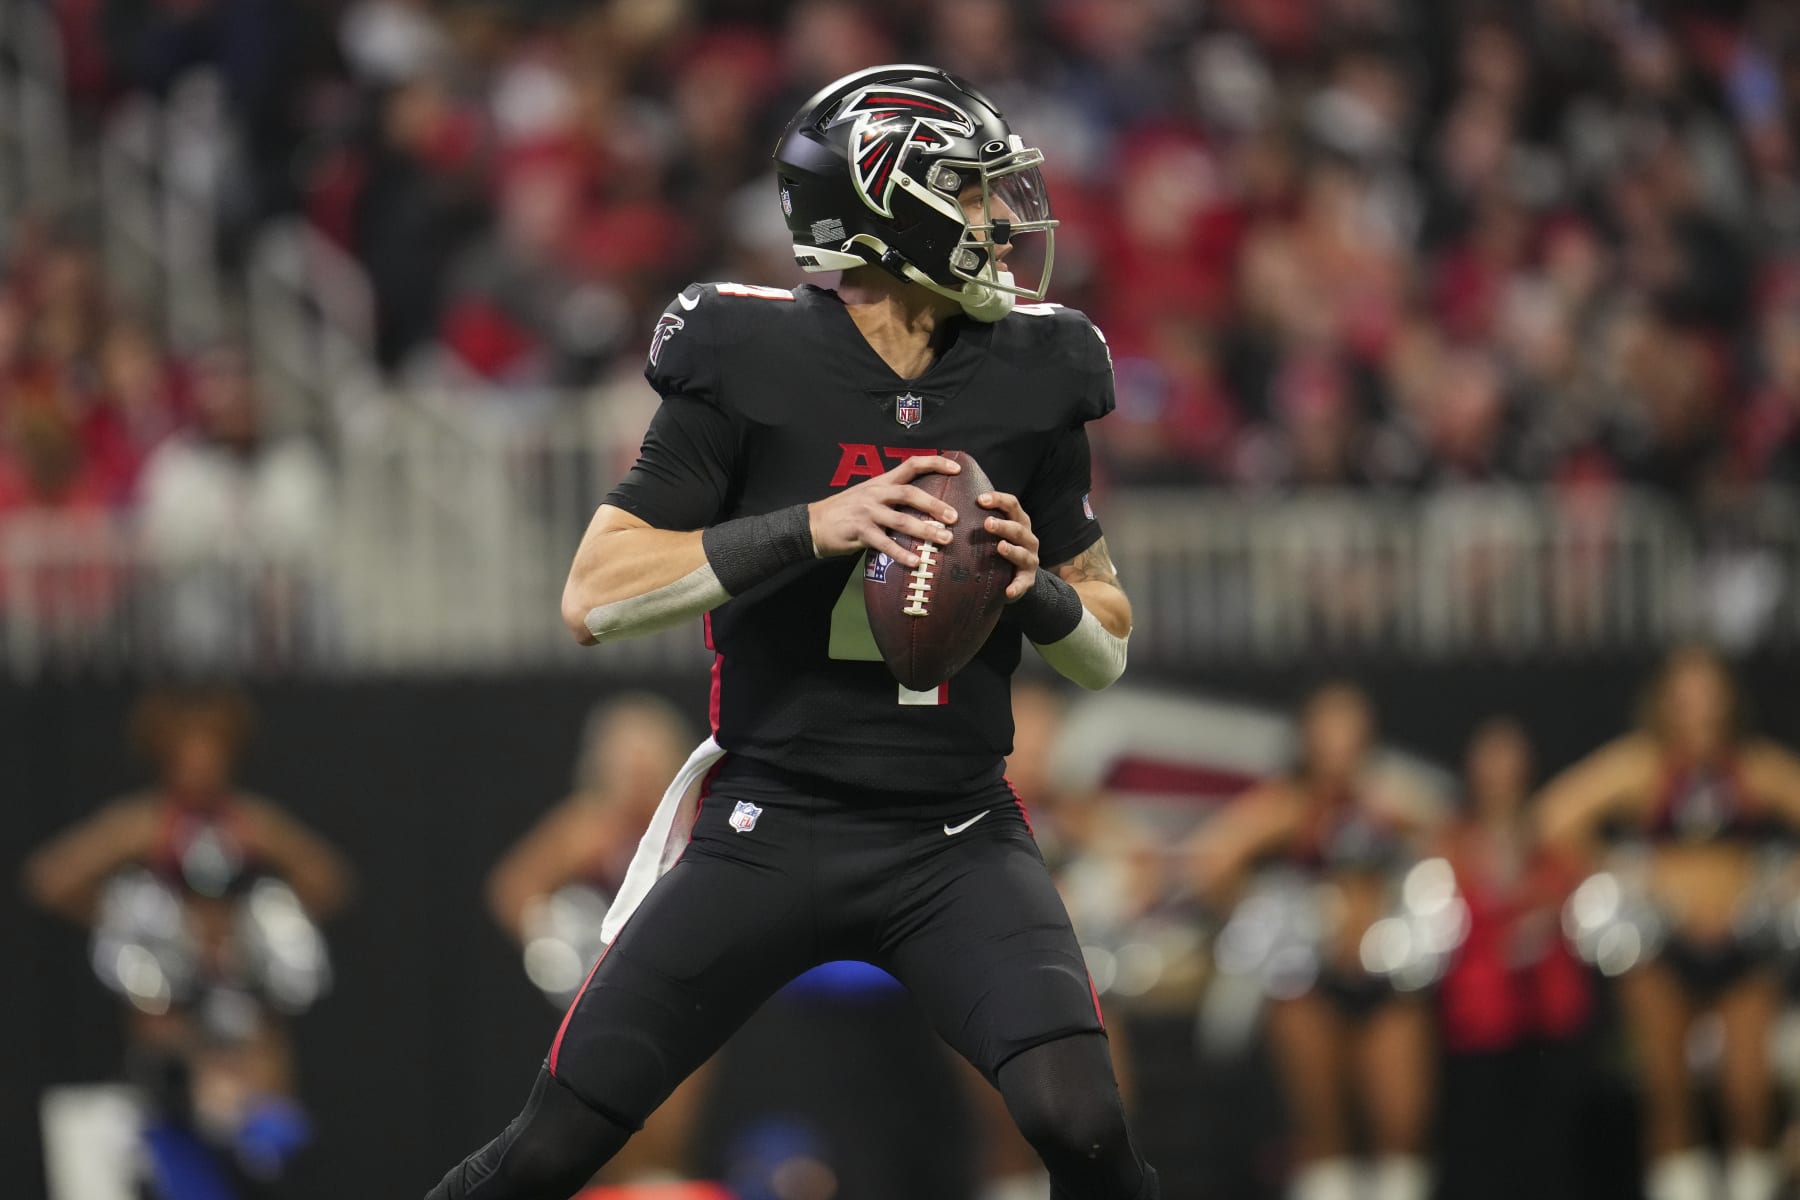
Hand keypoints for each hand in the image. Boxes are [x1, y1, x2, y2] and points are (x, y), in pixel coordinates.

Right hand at [807, 455, 959, 567]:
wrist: (813, 524)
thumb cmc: (846, 512)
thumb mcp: (868, 496)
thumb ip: (892, 498)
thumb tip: (923, 509)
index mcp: (881, 482)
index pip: (912, 465)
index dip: (935, 463)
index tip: (957, 468)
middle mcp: (876, 493)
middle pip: (910, 493)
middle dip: (935, 505)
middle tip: (954, 517)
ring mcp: (867, 512)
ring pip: (901, 520)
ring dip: (925, 531)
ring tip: (944, 540)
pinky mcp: (859, 531)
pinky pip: (884, 543)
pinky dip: (901, 553)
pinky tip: (915, 562)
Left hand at [978, 490, 1039, 600]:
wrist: (1016, 576)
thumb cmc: (998, 547)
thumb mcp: (994, 532)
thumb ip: (980, 519)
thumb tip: (948, 508)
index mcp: (1019, 522)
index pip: (1012, 505)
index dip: (998, 499)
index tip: (980, 499)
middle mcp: (1028, 538)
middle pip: (1018, 528)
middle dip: (1003, 525)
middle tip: (987, 523)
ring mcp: (1030, 559)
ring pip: (1023, 553)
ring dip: (1012, 550)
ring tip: (1000, 547)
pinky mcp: (1028, 579)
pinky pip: (1023, 583)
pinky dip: (1017, 587)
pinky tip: (1008, 591)